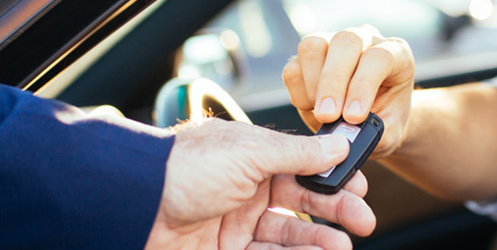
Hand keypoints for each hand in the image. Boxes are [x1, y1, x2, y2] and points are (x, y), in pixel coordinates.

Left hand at [149, 118, 375, 248]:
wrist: (132, 204)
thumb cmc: (183, 168)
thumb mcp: (249, 152)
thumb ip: (297, 153)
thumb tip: (337, 143)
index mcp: (251, 157)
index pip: (303, 167)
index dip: (332, 176)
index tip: (360, 187)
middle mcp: (245, 189)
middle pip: (301, 202)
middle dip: (335, 211)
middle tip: (364, 221)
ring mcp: (234, 223)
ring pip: (287, 235)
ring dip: (317, 240)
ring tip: (341, 247)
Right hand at [282, 25, 414, 158]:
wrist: (372, 121)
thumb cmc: (386, 122)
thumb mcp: (389, 132)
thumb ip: (374, 133)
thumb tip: (346, 135)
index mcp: (395, 54)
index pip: (378, 58)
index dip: (363, 87)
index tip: (353, 117)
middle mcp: (364, 40)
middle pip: (345, 43)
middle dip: (333, 83)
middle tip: (328, 117)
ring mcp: (332, 43)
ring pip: (312, 47)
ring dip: (313, 85)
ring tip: (323, 115)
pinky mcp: (308, 58)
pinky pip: (293, 68)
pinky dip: (298, 93)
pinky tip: (312, 109)